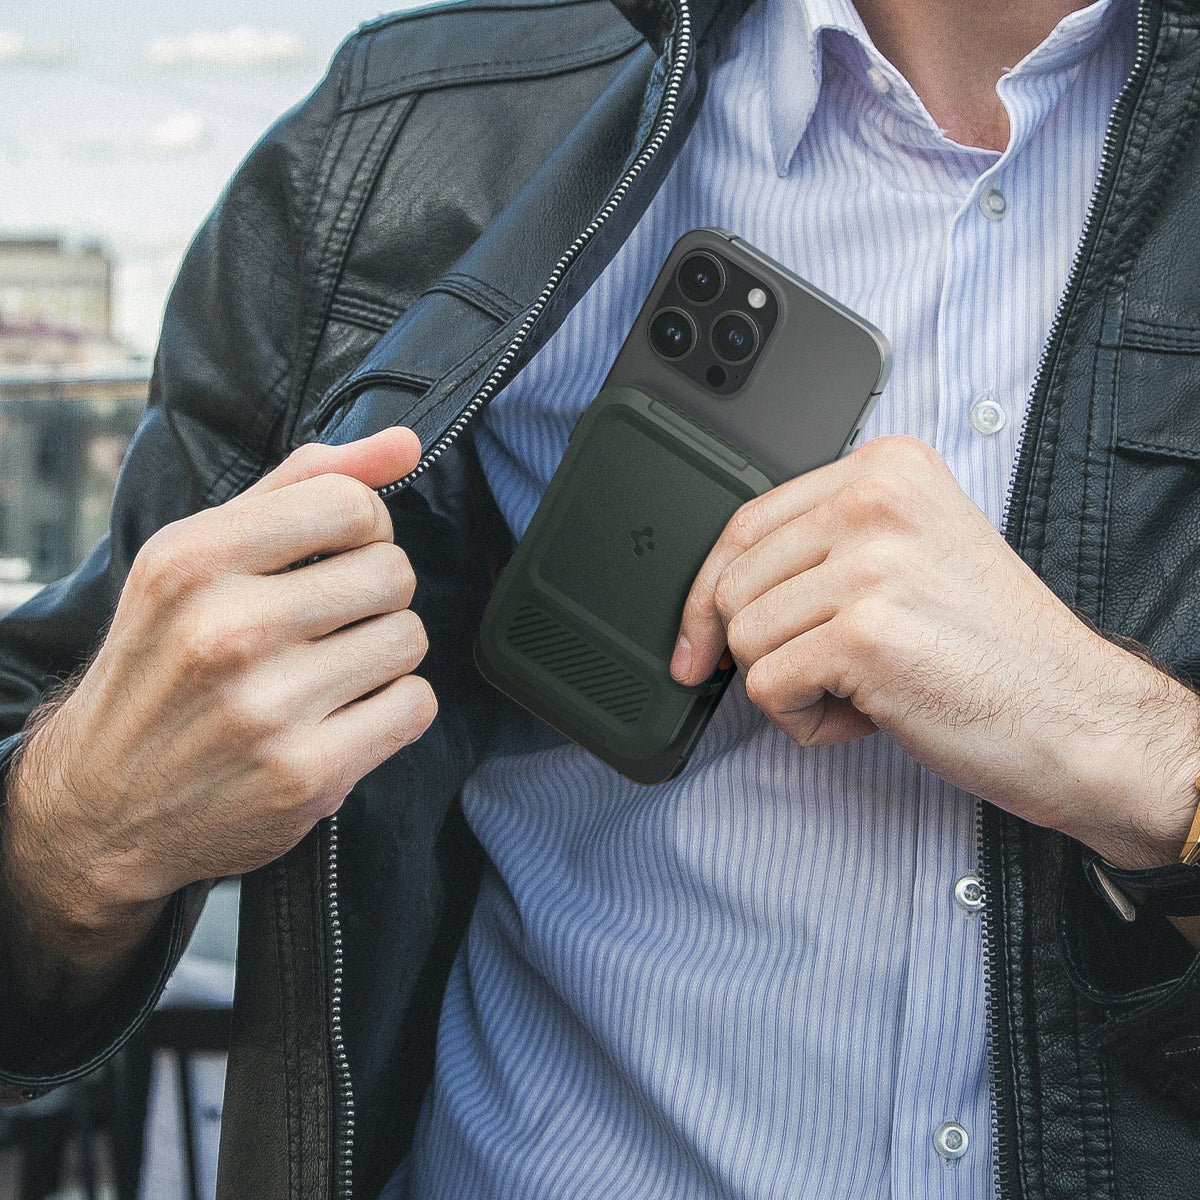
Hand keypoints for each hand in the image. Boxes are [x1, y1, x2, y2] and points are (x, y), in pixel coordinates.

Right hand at [3, 428, 435, 964]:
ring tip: (330, 669)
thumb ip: (302, 485)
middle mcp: (227, 631)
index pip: (350, 504)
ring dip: (384, 652)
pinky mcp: (307, 775)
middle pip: (392, 571)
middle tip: (328, 622)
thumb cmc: (164, 662)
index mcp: (192, 561)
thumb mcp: (200, 557)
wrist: (103, 804)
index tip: (336, 554)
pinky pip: (416, 706)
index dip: (363, 528)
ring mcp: (268, 709)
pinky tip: (343, 715)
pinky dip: (393, 708)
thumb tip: (406, 445)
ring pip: (410, 638)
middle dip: (373, 593)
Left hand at [672, 435, 1199, 869]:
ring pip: (744, 639)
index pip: (745, 522)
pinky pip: (765, 686)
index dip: (706, 593)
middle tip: (829, 673)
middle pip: (733, 583)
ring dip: (791, 687)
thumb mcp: (911, 557)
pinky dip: (803, 721)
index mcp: (886, 468)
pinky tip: (867, 715)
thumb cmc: (992, 650)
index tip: (695, 640)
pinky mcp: (864, 632)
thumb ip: (825, 549)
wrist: (1076, 716)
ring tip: (864, 689)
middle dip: (762, 649)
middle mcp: (876, 499)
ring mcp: (870, 562)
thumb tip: (716, 592)